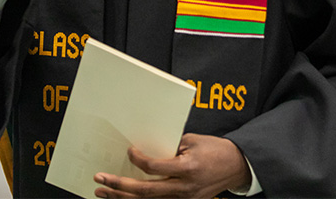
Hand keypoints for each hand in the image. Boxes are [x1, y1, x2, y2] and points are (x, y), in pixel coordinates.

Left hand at [94, 133, 249, 198]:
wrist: (235, 166)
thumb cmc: (214, 149)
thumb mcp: (192, 141)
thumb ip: (169, 147)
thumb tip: (146, 150)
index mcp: (187, 169)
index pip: (155, 168)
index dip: (138, 160)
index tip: (129, 151)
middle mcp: (184, 188)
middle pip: (146, 191)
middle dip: (120, 186)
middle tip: (100, 179)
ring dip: (124, 197)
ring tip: (103, 192)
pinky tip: (125, 197)